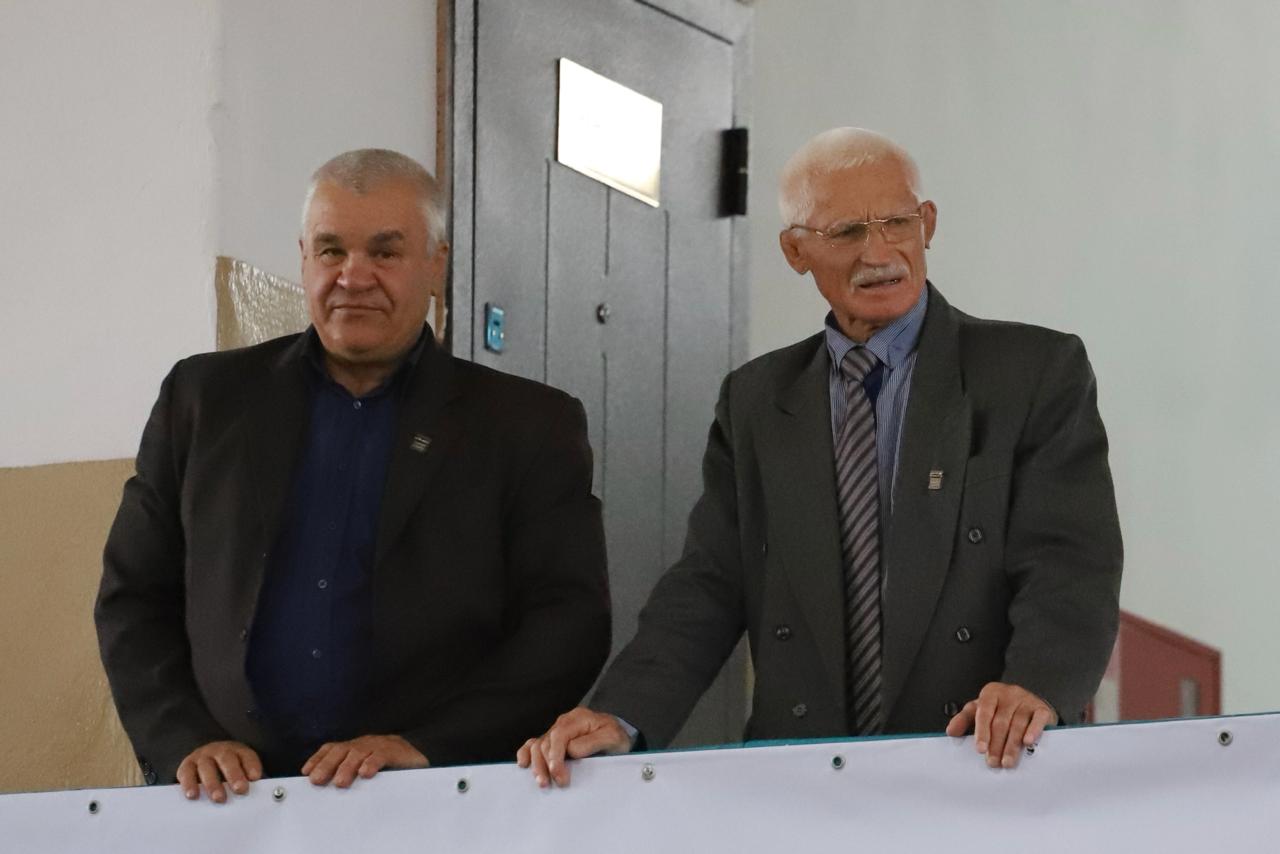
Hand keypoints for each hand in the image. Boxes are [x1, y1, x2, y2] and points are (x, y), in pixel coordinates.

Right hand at [176, 741, 262, 802]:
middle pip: (227, 759)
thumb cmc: (228, 771)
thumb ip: (248, 782)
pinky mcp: (187, 765)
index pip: (246, 756)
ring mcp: (202, 756)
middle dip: (234, 775)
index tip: (255, 777)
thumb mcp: (241, 771)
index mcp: (237, 751)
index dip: (251, 765)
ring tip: (219, 798)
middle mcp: (220, 751)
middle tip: (240, 789)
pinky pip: (187, 773)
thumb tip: (261, 796)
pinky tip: (193, 795)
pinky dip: (189, 784)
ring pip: (207, 766)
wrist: (204, 760)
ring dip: (213, 783)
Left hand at [301, 734, 427, 787]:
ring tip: (340, 783)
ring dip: (347, 767)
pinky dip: (372, 763)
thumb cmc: (386, 764)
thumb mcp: (364, 766)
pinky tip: (366, 773)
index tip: (306, 772)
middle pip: (341, 750)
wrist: (416, 753)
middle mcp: (363, 744)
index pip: (332, 749)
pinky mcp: (393, 751)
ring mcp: (377, 746)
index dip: (318, 759)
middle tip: (316, 780)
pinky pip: (380, 755)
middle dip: (326, 765)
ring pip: (358, 753)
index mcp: (354, 747)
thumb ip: (348, 773)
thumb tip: (325, 786)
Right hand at [516, 706, 631, 787]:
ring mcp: (557, 731)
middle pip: (545, 742)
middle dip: (544, 765)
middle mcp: (564, 722)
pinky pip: (534, 744)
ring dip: (536, 764)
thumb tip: (571, 750)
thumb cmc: (616, 738)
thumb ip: (592, 742)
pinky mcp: (553, 741)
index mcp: (578, 718)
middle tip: (549, 784)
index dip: (555, 758)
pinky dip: (526, 753)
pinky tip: (524, 764)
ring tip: (541, 781)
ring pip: (537, 745)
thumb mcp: (613, 738)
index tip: (559, 777)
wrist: (619, 738)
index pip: (559, 737)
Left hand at [945, 682, 1057, 768]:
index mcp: (991, 693)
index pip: (984, 713)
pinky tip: (1028, 742)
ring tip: (1007, 762)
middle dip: (996, 745)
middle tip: (993, 762)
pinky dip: (1033, 731)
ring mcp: (1026, 700)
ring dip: (1012, 746)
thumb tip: (951, 731)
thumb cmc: (1002, 708)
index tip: (980, 749)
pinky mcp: (1041, 708)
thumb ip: (965, 719)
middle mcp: (1009, 694)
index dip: (981, 732)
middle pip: (1000, 722)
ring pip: (1017, 725)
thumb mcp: (981, 709)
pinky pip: (1037, 720)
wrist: (1031, 702)